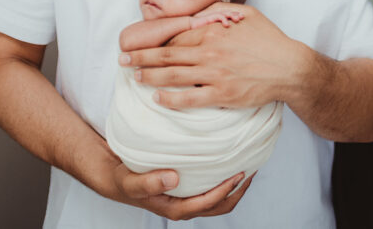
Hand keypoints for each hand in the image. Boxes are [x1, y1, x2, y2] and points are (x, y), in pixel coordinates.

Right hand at [108, 163, 252, 219]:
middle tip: (251, 169)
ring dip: (236, 188)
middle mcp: (186, 207)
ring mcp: (189, 201)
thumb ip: (149, 182)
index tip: (238, 173)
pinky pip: (213, 190)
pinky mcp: (190, 192)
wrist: (120, 181)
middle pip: (221, 206)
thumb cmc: (127, 182)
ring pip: (220, 201)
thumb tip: (173, 178)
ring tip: (248, 166)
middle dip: (238, 191)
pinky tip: (230, 163)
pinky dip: (226, 181)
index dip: (225, 189)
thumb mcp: (132, 182)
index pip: (208, 203)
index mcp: (176, 208)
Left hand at [121, 3, 305, 109]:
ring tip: (134, 77)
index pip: (175, 37)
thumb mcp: (246, 14)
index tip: (138, 43)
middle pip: (166, 56)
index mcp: (213, 32)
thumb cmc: (269, 40)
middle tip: (122, 60)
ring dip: (149, 77)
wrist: (290, 68)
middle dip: (141, 58)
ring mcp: (215, 76)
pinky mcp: (222, 96)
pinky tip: (157, 98)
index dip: (154, 41)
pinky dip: (171, 99)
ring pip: (173, 77)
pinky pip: (190, 99)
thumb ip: (219, 11)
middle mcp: (210, 53)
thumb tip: (197, 14)